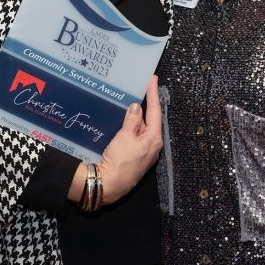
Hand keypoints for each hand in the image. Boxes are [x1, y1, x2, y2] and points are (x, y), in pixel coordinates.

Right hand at [96, 76, 162, 204]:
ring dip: (137, 117)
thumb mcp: (125, 136)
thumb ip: (132, 120)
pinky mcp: (136, 157)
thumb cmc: (119, 161)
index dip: (153, 94)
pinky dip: (131, 128)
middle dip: (146, 105)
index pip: (155, 111)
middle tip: (142, 88)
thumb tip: (136, 107)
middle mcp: (153, 146)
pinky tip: (124, 122)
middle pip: (150, 120)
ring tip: (130, 103)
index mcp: (154, 139)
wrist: (108, 185)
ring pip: (142, 129)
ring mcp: (145, 153)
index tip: (153, 79)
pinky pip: (136, 137)